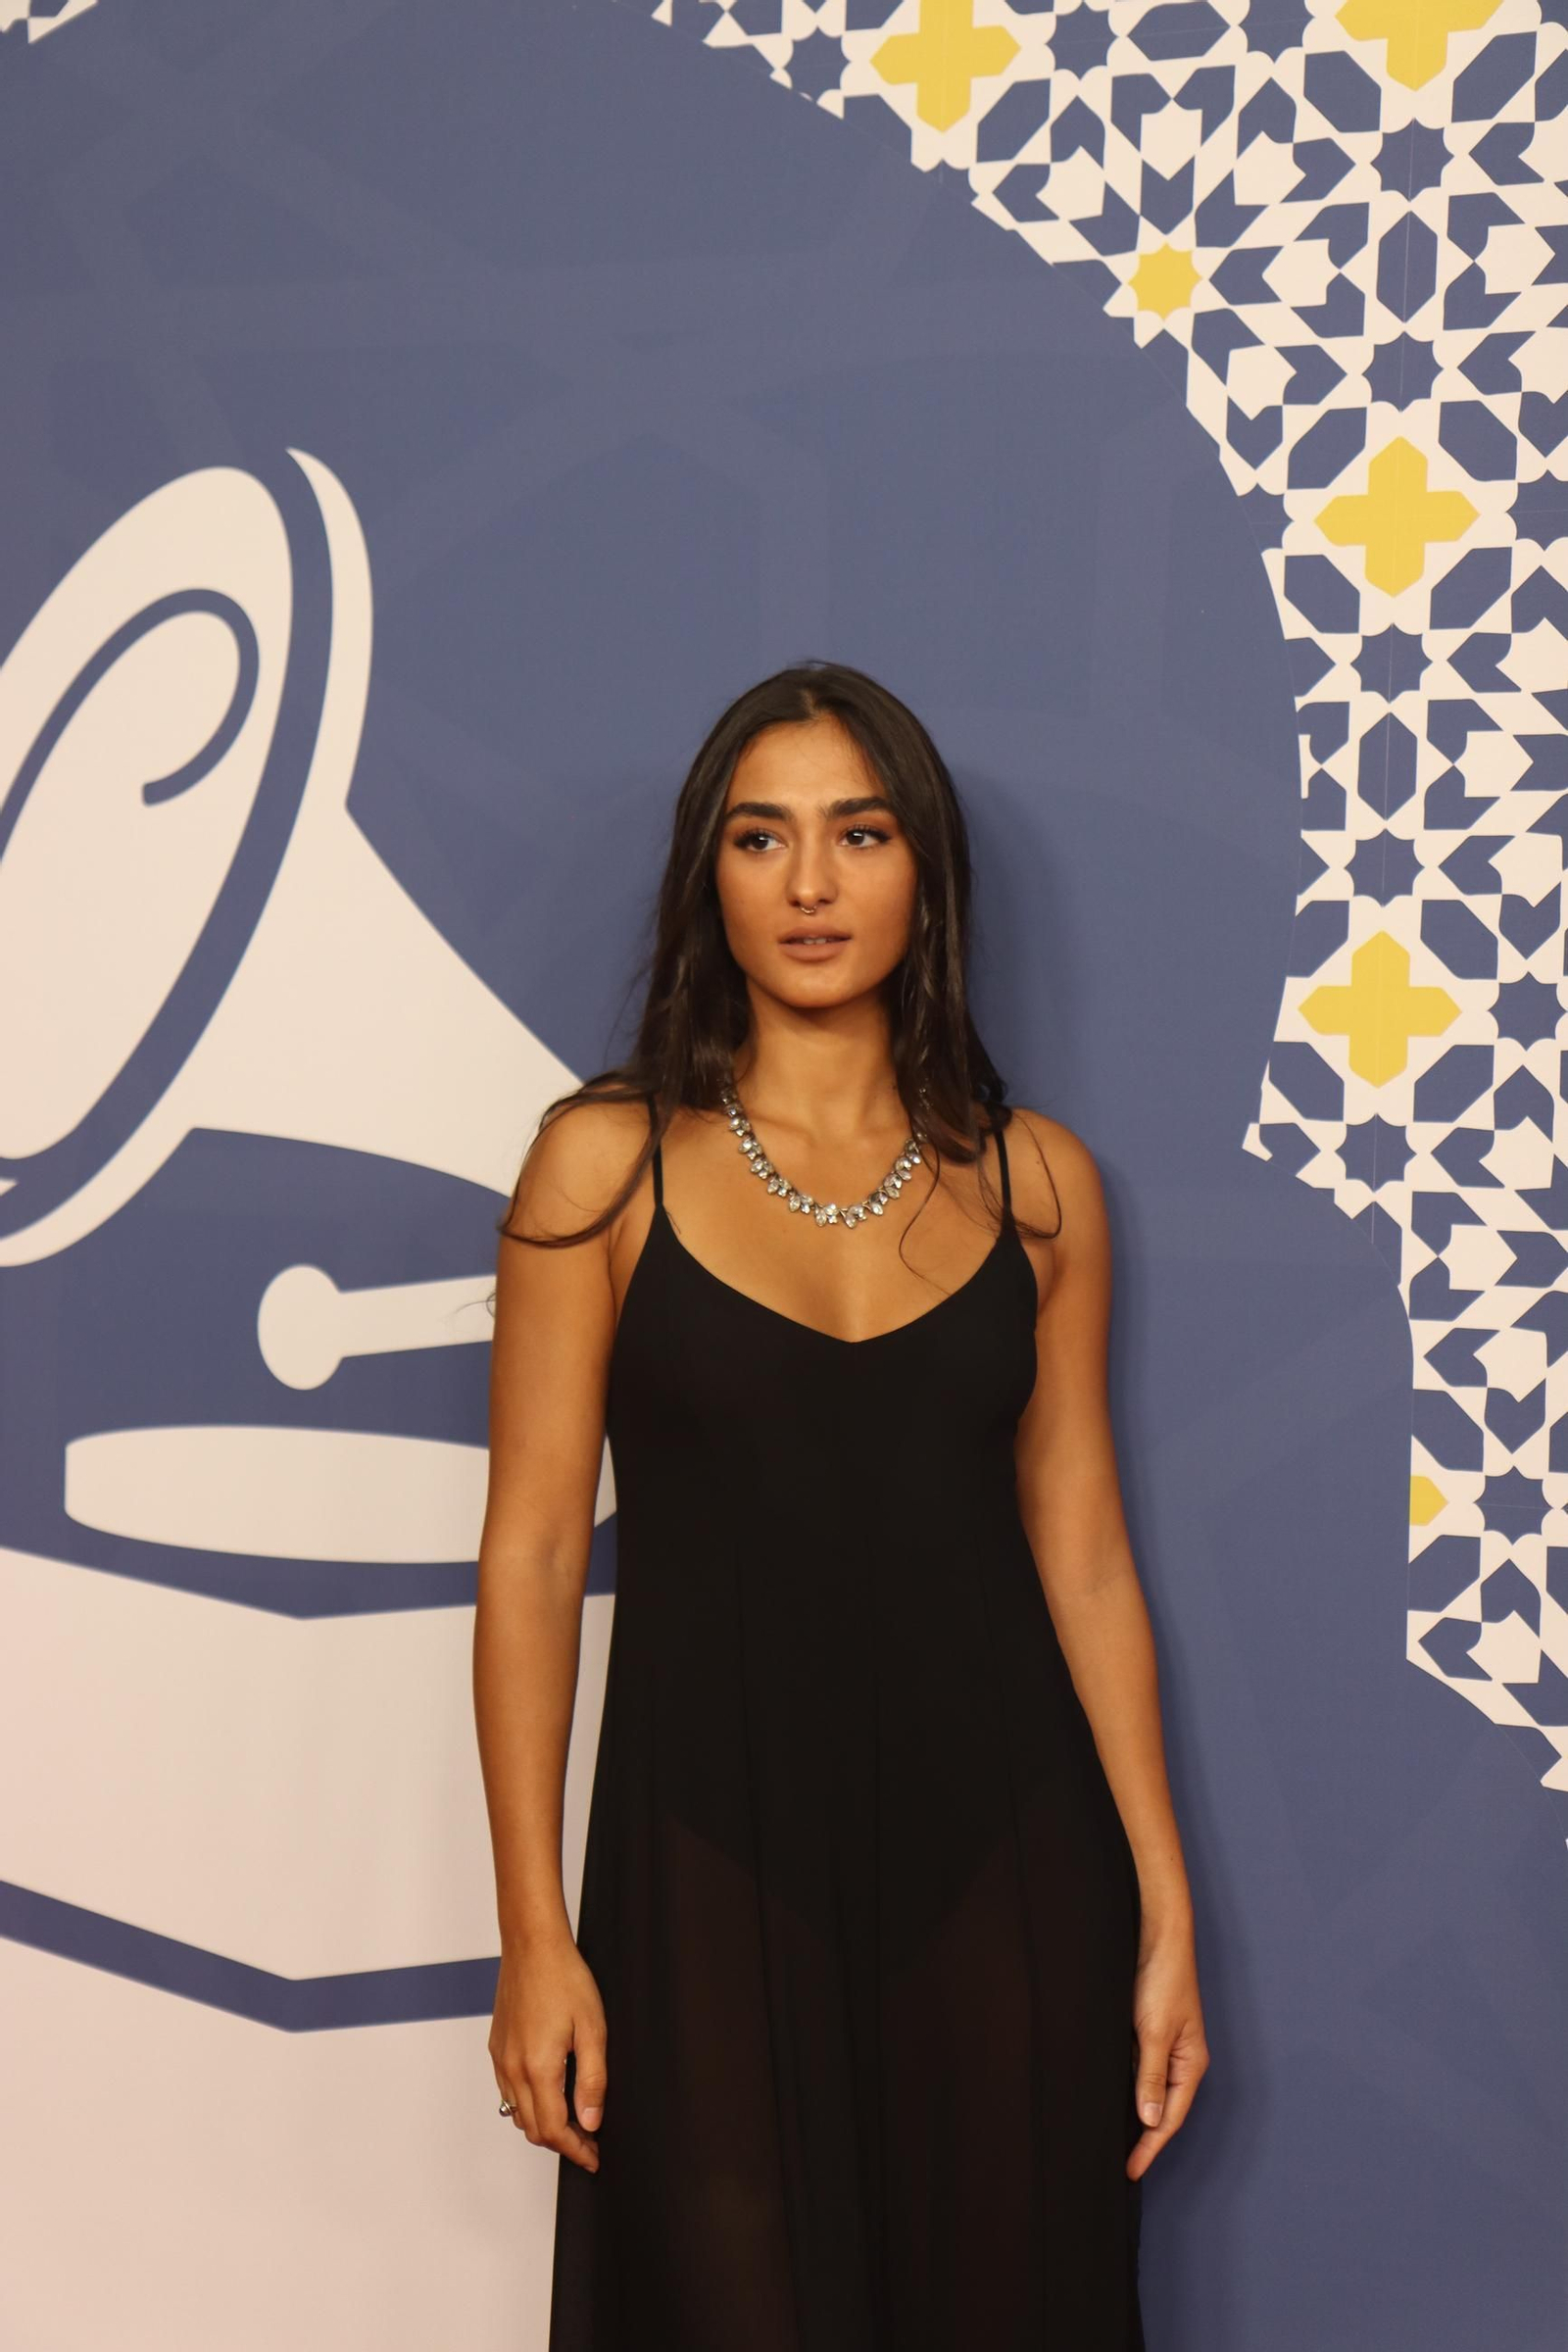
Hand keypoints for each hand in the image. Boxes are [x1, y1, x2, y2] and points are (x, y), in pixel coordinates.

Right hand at [489, 1932, 606, 2172]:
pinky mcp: (496, 2047)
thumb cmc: (564, 1978)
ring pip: (517, 2113)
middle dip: (562, 2142)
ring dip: (544, 2125)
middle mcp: (512, 2069)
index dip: (576, 2150)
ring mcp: (501, 2059)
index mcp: (538, 2068)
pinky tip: (549, 2092)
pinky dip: (528, 2104)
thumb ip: (592, 2079)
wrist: (532, 1945)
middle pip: (533, 2129)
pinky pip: (507, 2091)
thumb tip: (591, 2121)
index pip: (554, 2130)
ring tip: (574, 2120)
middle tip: (590, 2141)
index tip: (594, 2157)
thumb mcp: (593, 2028)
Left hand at [1126, 1923, 1207, 2181]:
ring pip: (1146, 2089)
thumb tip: (1150, 2119)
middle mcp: (1179, 2059)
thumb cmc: (1162, 1979)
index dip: (1150, 2147)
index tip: (1130, 2171)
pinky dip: (1124, 2085)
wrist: (1157, 1934)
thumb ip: (1151, 2076)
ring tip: (1109, 2139)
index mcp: (1190, 2064)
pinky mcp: (1146, 2030)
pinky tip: (1107, 2096)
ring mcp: (1162, 2045)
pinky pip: (1135, 2068)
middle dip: (1143, 2137)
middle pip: (1161, 2109)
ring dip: (1131, 2112)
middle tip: (1118, 2164)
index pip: (1170, 2118)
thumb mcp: (1154, 2032)